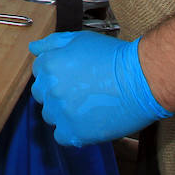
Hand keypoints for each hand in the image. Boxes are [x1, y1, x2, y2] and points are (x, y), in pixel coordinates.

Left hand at [29, 31, 170, 145]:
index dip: (56, 73)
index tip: (72, 76)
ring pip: (50, 116)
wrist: (141, 80)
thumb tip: (34, 48)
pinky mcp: (74, 132)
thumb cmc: (114, 57)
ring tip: (86, 106)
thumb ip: (53, 43)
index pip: (39, 72)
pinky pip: (61, 136)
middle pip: (42, 95)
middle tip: (80, 90)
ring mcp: (61, 112)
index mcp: (49, 65)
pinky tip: (87, 122)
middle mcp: (50, 89)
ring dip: (63, 112)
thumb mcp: (81, 39)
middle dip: (56, 92)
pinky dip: (71, 131)